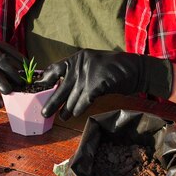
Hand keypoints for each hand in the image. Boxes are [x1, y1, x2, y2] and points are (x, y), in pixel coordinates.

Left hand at [37, 49, 171, 119]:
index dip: (46, 80)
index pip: (54, 69)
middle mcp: (80, 64)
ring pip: (72, 97)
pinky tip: (76, 113)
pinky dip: (79, 108)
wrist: (136, 69)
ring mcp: (88, 73)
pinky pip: (83, 101)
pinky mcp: (96, 84)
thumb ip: (78, 72)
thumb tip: (61, 88)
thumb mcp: (92, 64)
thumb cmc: (113, 70)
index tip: (39, 90)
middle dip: (52, 102)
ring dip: (67, 109)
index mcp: (77, 58)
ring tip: (62, 117)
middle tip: (44, 113)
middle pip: (61, 87)